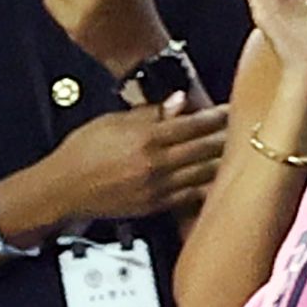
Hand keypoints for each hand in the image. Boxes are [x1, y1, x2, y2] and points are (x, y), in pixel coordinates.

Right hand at [30, 95, 228, 226]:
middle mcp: (155, 164)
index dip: (215, 116)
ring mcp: (157, 188)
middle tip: (243, 129)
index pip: (191, 124)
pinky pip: (189, 197)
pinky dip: (207, 188)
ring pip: (201, 174)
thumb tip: (179, 100)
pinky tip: (220, 182)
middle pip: (203, 149)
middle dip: (225, 138)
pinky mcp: (154, 206)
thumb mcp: (112, 121)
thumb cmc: (82, 152)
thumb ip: (149, 112)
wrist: (63, 189)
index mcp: (145, 138)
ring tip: (239, 154)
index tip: (230, 109)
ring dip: (222, 163)